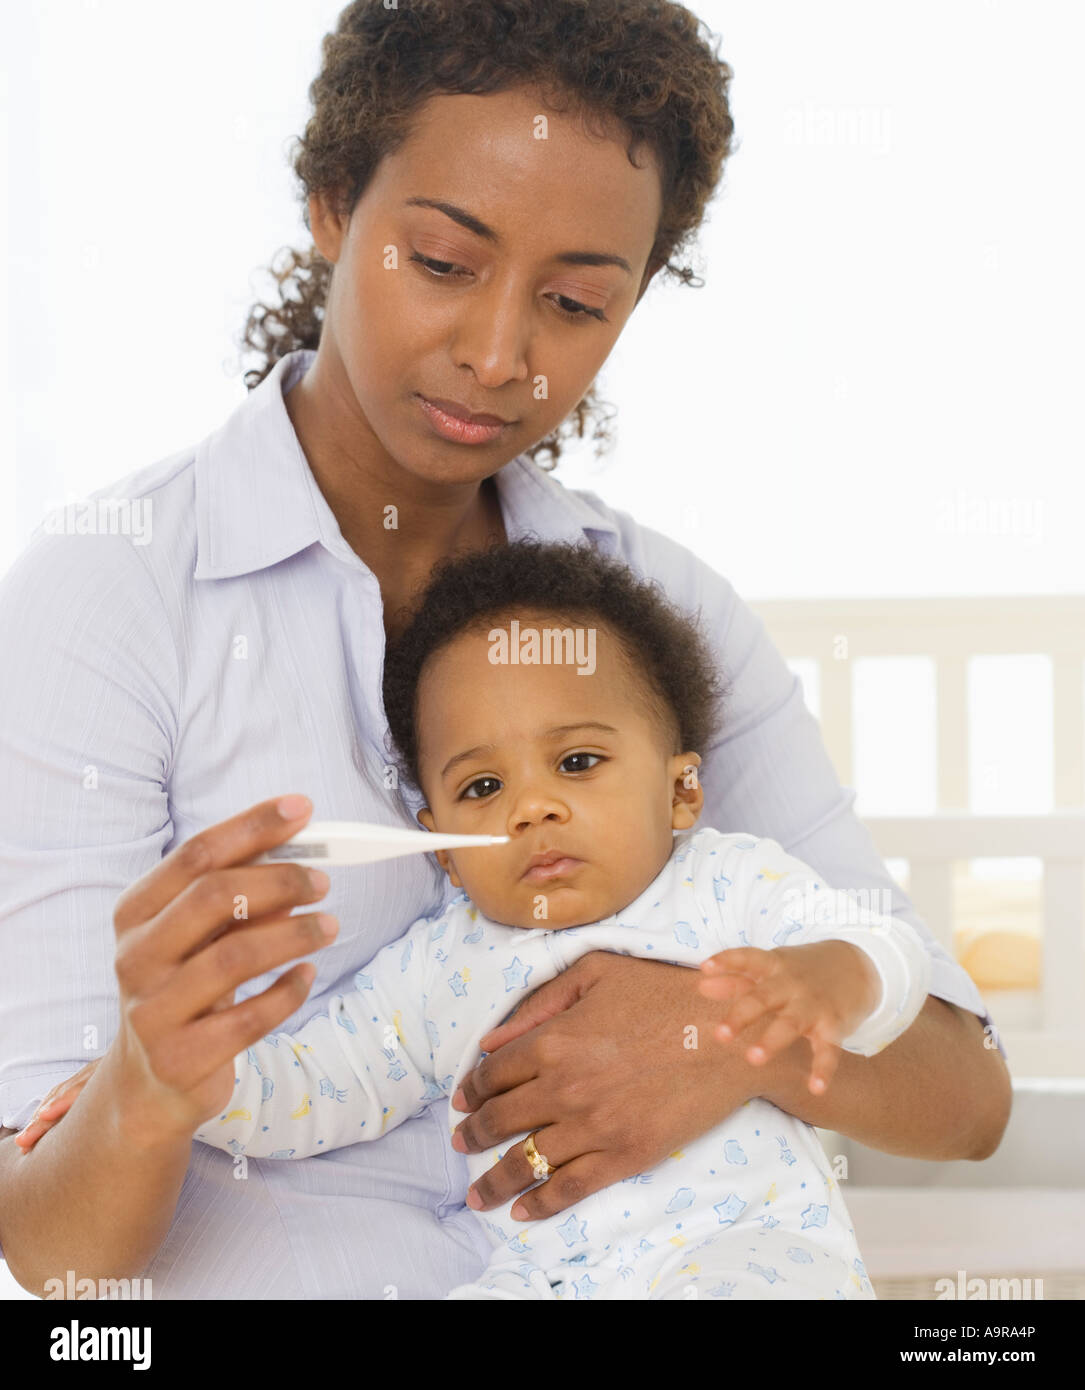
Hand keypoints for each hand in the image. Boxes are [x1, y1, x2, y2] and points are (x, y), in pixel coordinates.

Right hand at [17, 794, 339, 1154]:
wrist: (149, 1083)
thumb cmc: (186, 988)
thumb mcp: (200, 937)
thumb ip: (241, 897)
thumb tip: (302, 857)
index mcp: (137, 912)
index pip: (196, 853)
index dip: (254, 825)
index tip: (305, 809)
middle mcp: (135, 957)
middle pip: (213, 898)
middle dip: (279, 880)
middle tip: (323, 881)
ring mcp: (152, 1011)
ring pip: (234, 958)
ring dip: (294, 935)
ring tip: (329, 925)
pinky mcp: (180, 1059)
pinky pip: (249, 1019)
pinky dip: (288, 992)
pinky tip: (307, 976)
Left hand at [449, 951, 764, 1220]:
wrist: (730, 1034)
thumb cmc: (665, 992)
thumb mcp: (597, 972)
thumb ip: (540, 1002)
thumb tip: (492, 1041)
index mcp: (553, 1040)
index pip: (493, 1073)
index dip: (471, 1090)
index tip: (462, 1102)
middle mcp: (564, 1087)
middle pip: (500, 1120)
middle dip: (472, 1136)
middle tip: (460, 1144)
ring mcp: (594, 1126)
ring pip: (527, 1161)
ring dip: (495, 1180)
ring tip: (478, 1194)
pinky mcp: (625, 1155)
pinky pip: (571, 1187)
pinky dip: (541, 1204)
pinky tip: (523, 1211)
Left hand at [697, 941, 879, 1095]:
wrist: (857, 966)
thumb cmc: (801, 972)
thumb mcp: (772, 969)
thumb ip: (737, 979)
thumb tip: (701, 986)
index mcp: (774, 965)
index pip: (748, 958)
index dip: (727, 961)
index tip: (704, 968)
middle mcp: (792, 984)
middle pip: (763, 997)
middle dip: (741, 1015)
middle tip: (720, 1036)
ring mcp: (813, 1004)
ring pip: (791, 1023)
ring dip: (772, 1041)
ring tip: (753, 1059)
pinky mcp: (834, 1025)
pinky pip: (829, 1050)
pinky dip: (823, 1070)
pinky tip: (815, 1089)